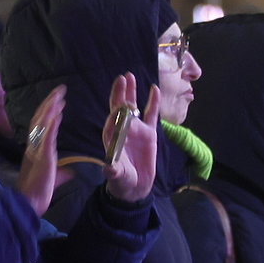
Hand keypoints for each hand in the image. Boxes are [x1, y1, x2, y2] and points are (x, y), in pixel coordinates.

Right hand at [15, 85, 66, 215]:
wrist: (28, 204)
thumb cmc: (38, 193)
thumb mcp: (53, 179)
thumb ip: (61, 173)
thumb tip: (70, 172)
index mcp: (36, 150)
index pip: (40, 126)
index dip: (48, 112)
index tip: (57, 101)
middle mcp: (33, 147)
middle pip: (39, 119)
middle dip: (49, 103)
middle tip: (59, 90)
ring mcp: (36, 151)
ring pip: (41, 124)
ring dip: (50, 109)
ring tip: (59, 96)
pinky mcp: (41, 157)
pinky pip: (45, 137)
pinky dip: (51, 124)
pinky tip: (57, 113)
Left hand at [102, 73, 159, 201]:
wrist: (135, 186)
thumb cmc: (122, 180)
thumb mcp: (117, 176)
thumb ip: (114, 171)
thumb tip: (109, 168)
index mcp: (112, 137)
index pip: (112, 118)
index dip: (115, 107)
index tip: (118, 99)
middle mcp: (123, 129)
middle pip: (120, 107)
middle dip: (120, 93)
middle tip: (122, 77)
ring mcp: (136, 129)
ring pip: (134, 107)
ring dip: (131, 92)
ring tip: (130, 76)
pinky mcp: (149, 133)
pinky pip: (151, 114)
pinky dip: (153, 102)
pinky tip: (154, 88)